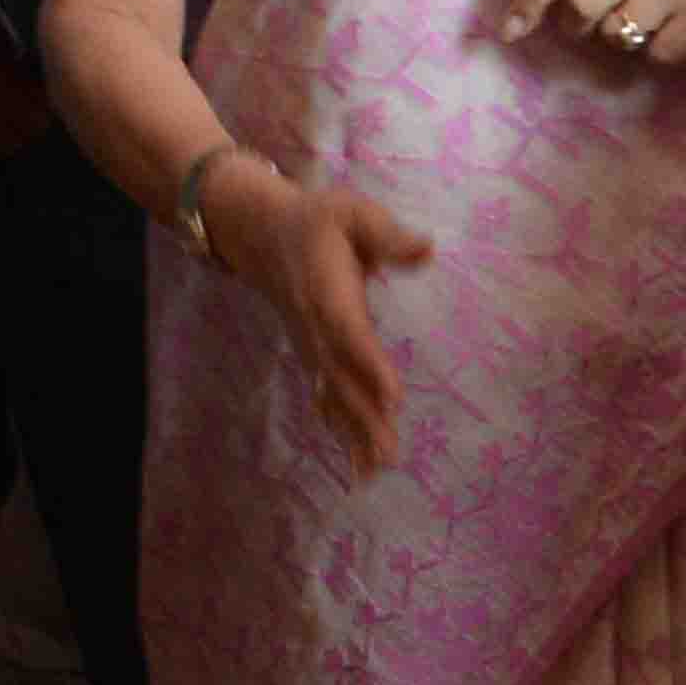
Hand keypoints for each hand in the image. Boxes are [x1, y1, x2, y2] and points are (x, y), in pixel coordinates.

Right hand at [203, 167, 429, 474]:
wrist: (259, 233)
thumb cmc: (316, 221)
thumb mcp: (350, 213)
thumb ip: (386, 234)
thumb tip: (426, 249)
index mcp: (328, 293)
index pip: (349, 333)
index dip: (369, 365)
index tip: (392, 398)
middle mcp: (315, 328)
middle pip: (339, 377)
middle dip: (363, 416)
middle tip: (389, 455)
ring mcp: (310, 346)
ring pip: (331, 395)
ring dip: (352, 434)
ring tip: (374, 471)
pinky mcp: (311, 355)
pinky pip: (325, 396)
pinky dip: (340, 430)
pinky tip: (357, 461)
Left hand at [501, 0, 685, 72]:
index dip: (529, 0)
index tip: (510, 29)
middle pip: (581, 6)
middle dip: (576, 26)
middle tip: (590, 26)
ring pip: (614, 32)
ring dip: (621, 36)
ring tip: (647, 19)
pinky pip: (655, 53)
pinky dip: (660, 52)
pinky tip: (677, 32)